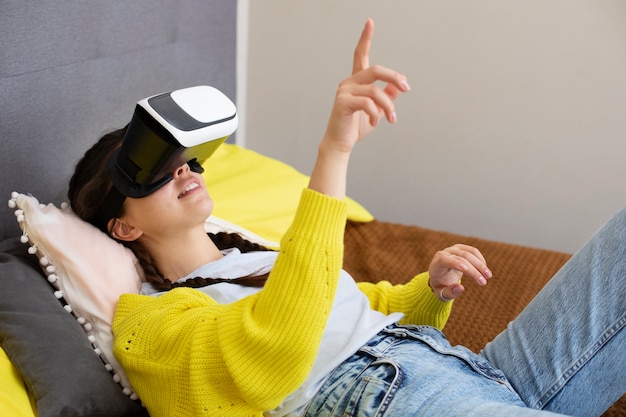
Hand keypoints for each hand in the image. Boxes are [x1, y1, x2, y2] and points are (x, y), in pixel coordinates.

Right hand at [321, 18, 409, 154]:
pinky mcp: (343, 103)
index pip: (360, 55)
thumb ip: (387, 96)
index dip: (365, 38)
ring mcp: (344, 91)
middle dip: (394, 77)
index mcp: (356, 81)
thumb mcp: (377, 110)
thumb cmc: (356, 127)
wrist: (341, 144)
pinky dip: (376, 114)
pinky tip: (376, 122)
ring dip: (388, 106)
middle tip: (407, 88)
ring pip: (375, 91)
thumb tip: (400, 86)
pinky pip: (367, 103)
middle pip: (375, 70)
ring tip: (392, 119)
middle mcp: (348, 82)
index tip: (370, 22)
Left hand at [428, 244, 492, 301]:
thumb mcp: (441, 293)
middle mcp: (445, 253)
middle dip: (473, 270)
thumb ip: (449, 292)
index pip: (444, 260)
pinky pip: (473, 251)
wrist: (439, 275)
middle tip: (483, 282)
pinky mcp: (461, 248)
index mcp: (437, 263)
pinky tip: (484, 270)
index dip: (455, 263)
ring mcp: (453, 249)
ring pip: (469, 253)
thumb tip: (461, 288)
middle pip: (461, 258)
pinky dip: (480, 260)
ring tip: (488, 276)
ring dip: (480, 264)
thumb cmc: (440, 286)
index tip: (466, 269)